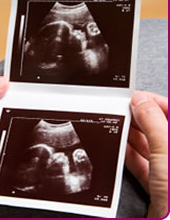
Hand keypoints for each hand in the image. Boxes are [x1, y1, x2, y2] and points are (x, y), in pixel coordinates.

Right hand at [125, 91, 167, 217]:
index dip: (154, 102)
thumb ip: (153, 124)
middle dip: (139, 118)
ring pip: (150, 146)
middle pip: (159, 128)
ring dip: (132, 136)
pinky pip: (143, 164)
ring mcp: (169, 170)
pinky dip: (130, 155)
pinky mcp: (159, 184)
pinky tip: (120, 147)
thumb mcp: (167, 153)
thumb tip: (140, 102)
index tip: (136, 98)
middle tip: (123, 111)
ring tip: (117, 125)